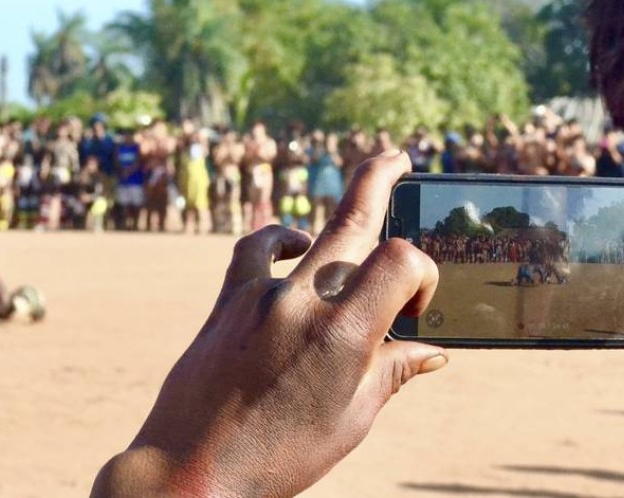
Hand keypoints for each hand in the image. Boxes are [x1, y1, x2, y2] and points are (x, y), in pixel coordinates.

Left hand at [93, 151, 445, 497]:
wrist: (190, 470)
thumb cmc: (278, 456)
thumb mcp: (351, 420)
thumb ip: (393, 372)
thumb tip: (433, 352)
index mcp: (343, 335)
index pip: (402, 261)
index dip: (423, 275)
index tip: (416, 309)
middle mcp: (301, 304)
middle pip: (352, 217)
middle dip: (381, 179)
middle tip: (398, 157)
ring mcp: (259, 298)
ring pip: (306, 231)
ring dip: (333, 209)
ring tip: (359, 193)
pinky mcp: (227, 303)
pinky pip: (256, 251)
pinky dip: (278, 240)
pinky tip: (291, 243)